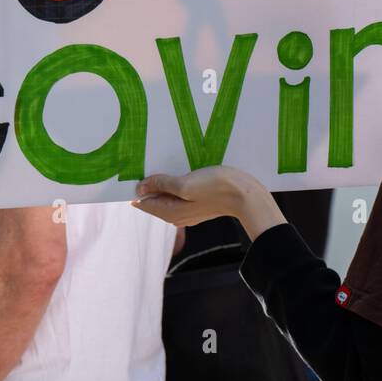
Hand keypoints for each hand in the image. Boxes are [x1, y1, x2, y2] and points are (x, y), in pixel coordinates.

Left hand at [132, 167, 286, 239]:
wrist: (245, 195)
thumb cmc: (215, 188)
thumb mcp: (185, 184)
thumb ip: (161, 185)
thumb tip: (139, 188)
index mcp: (170, 213)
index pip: (143, 202)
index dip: (137, 188)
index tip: (136, 171)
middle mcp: (176, 216)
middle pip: (154, 200)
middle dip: (151, 185)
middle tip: (150, 163)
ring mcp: (188, 212)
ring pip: (167, 197)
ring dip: (165, 183)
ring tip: (167, 166)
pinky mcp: (199, 205)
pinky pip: (180, 196)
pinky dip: (177, 185)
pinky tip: (183, 173)